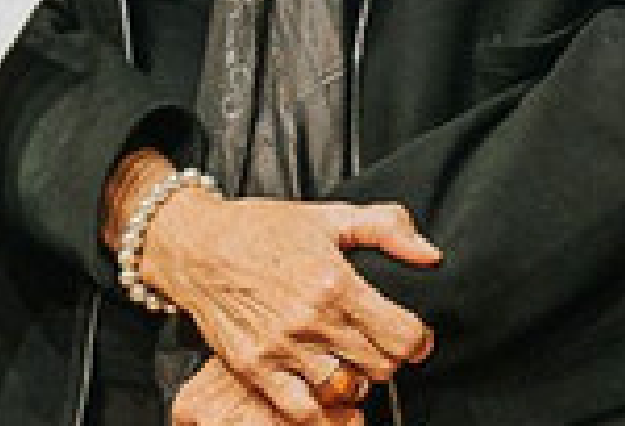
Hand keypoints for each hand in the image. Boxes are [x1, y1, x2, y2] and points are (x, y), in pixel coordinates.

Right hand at [110, 155, 435, 422]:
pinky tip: (323, 392)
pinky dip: (322, 410)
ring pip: (347, 389)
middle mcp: (310, 319)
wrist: (193, 245)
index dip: (417, 338)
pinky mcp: (254, 368)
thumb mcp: (327, 217)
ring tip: (345, 360)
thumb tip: (431, 256)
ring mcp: (280, 348)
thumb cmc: (259, 229)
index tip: (410, 334)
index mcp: (333, 281)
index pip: (403, 335)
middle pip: (381, 367)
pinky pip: (302, 411)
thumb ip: (386, 229)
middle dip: (386, 356)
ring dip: (355, 379)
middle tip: (372, 341)